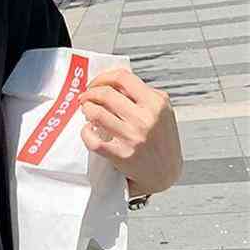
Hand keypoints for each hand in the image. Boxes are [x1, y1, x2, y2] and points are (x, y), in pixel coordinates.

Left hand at [77, 68, 183, 195]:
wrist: (165, 172)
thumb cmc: (161, 140)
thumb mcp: (161, 111)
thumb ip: (141, 96)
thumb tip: (111, 84)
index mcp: (156, 102)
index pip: (123, 78)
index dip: (103, 78)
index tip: (95, 84)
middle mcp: (145, 118)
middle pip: (106, 94)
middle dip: (89, 93)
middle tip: (85, 98)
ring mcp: (133, 136)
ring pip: (97, 114)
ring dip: (86, 110)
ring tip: (86, 111)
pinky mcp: (121, 154)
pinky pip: (93, 140)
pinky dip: (85, 133)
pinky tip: (88, 130)